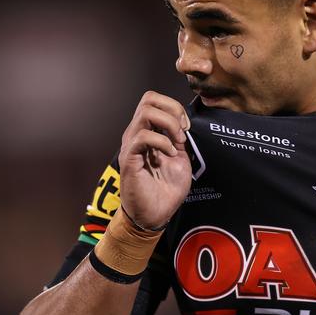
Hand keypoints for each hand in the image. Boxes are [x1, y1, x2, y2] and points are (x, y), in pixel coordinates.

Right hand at [118, 91, 191, 228]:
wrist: (155, 215)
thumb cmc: (165, 190)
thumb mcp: (180, 159)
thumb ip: (180, 140)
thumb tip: (184, 124)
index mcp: (148, 132)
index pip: (154, 100)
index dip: (174, 107)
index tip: (186, 127)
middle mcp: (136, 134)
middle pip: (148, 99)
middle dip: (172, 110)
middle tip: (182, 132)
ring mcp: (131, 145)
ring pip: (146, 112)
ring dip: (169, 124)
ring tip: (177, 144)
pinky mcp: (129, 159)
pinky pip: (142, 137)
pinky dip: (162, 142)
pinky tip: (170, 155)